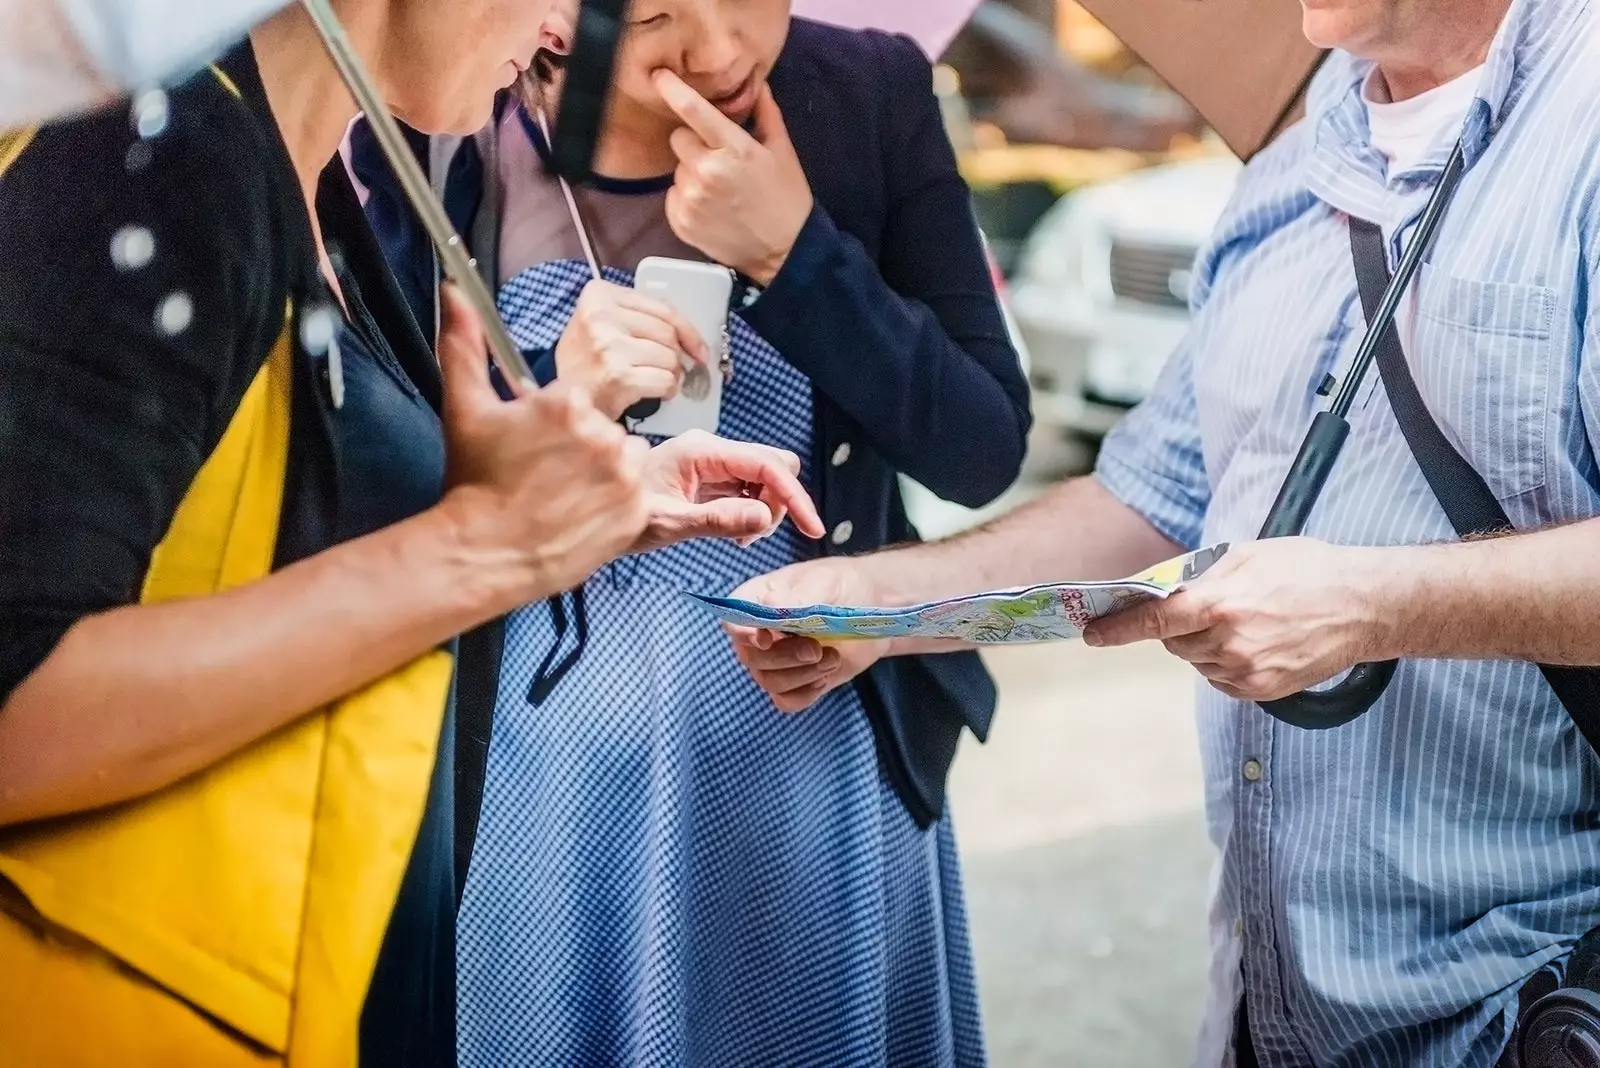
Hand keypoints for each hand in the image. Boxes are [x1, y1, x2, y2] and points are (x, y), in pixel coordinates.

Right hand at [436, 284, 650, 599]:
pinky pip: (638, 494)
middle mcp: (601, 433)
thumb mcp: (466, 408)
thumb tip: (454, 292)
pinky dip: (618, 503)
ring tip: (568, 496)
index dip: (560, 427)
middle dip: (584, 448)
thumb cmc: (475, 482)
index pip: (581, 402)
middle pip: (606, 429)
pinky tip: (584, 513)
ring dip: (607, 473)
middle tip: (549, 476)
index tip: (539, 449)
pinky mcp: (635, 511)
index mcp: (567, 402)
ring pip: (626, 458)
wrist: (486, 552)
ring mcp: (622, 474)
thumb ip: (464, 345)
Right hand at [555, 278, 710, 418]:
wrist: (562, 402)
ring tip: (651, 379)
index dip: (688, 329)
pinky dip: (667, 389)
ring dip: (671, 373)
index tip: (698, 347)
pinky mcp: (617, 375)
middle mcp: (600, 316)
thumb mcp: (603, 325)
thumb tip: (691, 336)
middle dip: (675, 354)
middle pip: (668, 333)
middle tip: (667, 368)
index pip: (662, 307)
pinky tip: (652, 392)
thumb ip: (641, 318)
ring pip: (670, 357)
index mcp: (598, 295)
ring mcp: (608, 345)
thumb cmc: (588, 364)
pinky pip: (665, 380)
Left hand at [636, 429, 824, 551]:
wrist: (595, 510)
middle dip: (778, 501)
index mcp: (701, 451)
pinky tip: (735, 529)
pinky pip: (748, 487)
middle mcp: (711, 448)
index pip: (765, 464)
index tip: (812, 528)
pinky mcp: (711, 474)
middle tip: (753, 535)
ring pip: (764, 477)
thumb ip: (717, 520)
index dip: (793, 496)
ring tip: (739, 536)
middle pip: (773, 464)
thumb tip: (764, 518)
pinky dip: (752, 509)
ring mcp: (712, 460)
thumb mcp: (669, 525)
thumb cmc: (623, 517)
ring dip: (765, 508)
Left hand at [654, 69, 813, 286]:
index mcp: (735, 150)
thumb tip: (757, 85)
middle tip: (720, 161)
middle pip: (679, 138)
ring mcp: (692, 199)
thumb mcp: (783, 153)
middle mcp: (708, 172)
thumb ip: (766, 115)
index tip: (659, 77)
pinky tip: (711, 208)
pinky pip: (673, 195)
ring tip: (720, 191)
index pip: (694, 111)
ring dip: (693, 173)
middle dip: (695, 143)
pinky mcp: (681, 221)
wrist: (783, 253)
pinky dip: (687, 198)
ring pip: (677, 168)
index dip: (674, 90)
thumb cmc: (786, 199)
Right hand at [726, 558, 889, 712]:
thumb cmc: (844, 585)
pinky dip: (806, 693)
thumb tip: (771, 606)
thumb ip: (800, 596)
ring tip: (832, 658)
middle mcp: (759, 632)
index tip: (768, 639)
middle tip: (816, 649)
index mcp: (757, 599)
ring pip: (770, 682)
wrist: (874, 607)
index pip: (732, 620)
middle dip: (785, 657)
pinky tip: (825, 676)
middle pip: (751, 657)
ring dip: (803, 675)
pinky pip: (786, 701)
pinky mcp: (795, 681)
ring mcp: (775, 660)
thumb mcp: (826, 581)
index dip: (744, 633)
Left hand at [1081, 537, 1398, 701]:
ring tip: (1244, 620)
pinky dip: (1223, 662)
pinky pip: (1219, 679)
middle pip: (1172, 641)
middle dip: (1177, 625)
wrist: (1364, 606)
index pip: (1154, 620)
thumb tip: (1156, 589)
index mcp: (1221, 603)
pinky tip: (1255, 641)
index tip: (1091, 634)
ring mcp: (1246, 671)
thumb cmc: (1306, 569)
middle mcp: (1230, 642)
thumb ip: (1197, 575)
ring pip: (1195, 661)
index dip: (1118, 629)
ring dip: (1202, 643)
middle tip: (1209, 605)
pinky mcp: (1262, 691)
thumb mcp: (1246, 555)